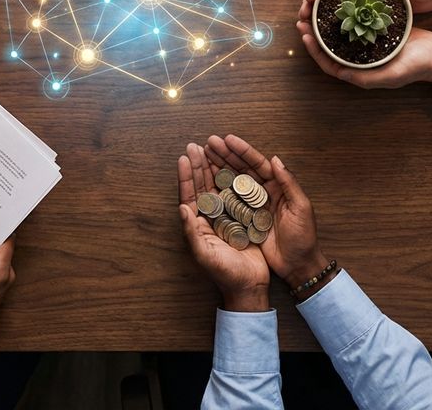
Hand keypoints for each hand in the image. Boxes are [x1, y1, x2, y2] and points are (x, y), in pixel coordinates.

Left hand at [178, 142, 269, 311]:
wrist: (249, 286)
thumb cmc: (225, 273)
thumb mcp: (205, 255)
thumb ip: (191, 232)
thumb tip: (181, 208)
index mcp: (198, 223)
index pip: (189, 195)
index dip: (185, 176)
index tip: (184, 157)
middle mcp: (211, 217)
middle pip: (202, 185)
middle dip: (198, 165)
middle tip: (195, 145)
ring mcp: (226, 216)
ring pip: (218, 186)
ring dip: (213, 167)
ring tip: (210, 149)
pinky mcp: (242, 217)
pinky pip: (236, 193)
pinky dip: (233, 178)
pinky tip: (232, 164)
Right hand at [203, 135, 331, 299]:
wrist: (298, 266)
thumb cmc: (304, 238)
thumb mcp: (301, 208)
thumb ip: (289, 184)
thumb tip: (275, 159)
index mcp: (278, 186)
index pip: (258, 164)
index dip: (242, 151)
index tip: (227, 139)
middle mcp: (263, 192)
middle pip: (242, 169)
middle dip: (226, 154)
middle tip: (209, 142)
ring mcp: (252, 205)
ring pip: (233, 181)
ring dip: (218, 167)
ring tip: (203, 155)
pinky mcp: (244, 218)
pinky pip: (229, 200)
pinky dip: (217, 189)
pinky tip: (205, 180)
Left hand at [299, 23, 431, 89]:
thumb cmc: (416, 66)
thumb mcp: (390, 74)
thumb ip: (365, 77)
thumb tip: (341, 74)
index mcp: (359, 72)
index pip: (328, 62)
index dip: (314, 50)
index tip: (305, 34)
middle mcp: (359, 60)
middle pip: (329, 48)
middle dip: (314, 34)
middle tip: (303, 18)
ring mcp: (366, 48)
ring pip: (338, 36)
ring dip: (324, 25)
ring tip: (314, 10)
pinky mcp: (375, 35)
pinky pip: (353, 27)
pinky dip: (342, 18)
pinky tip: (337, 6)